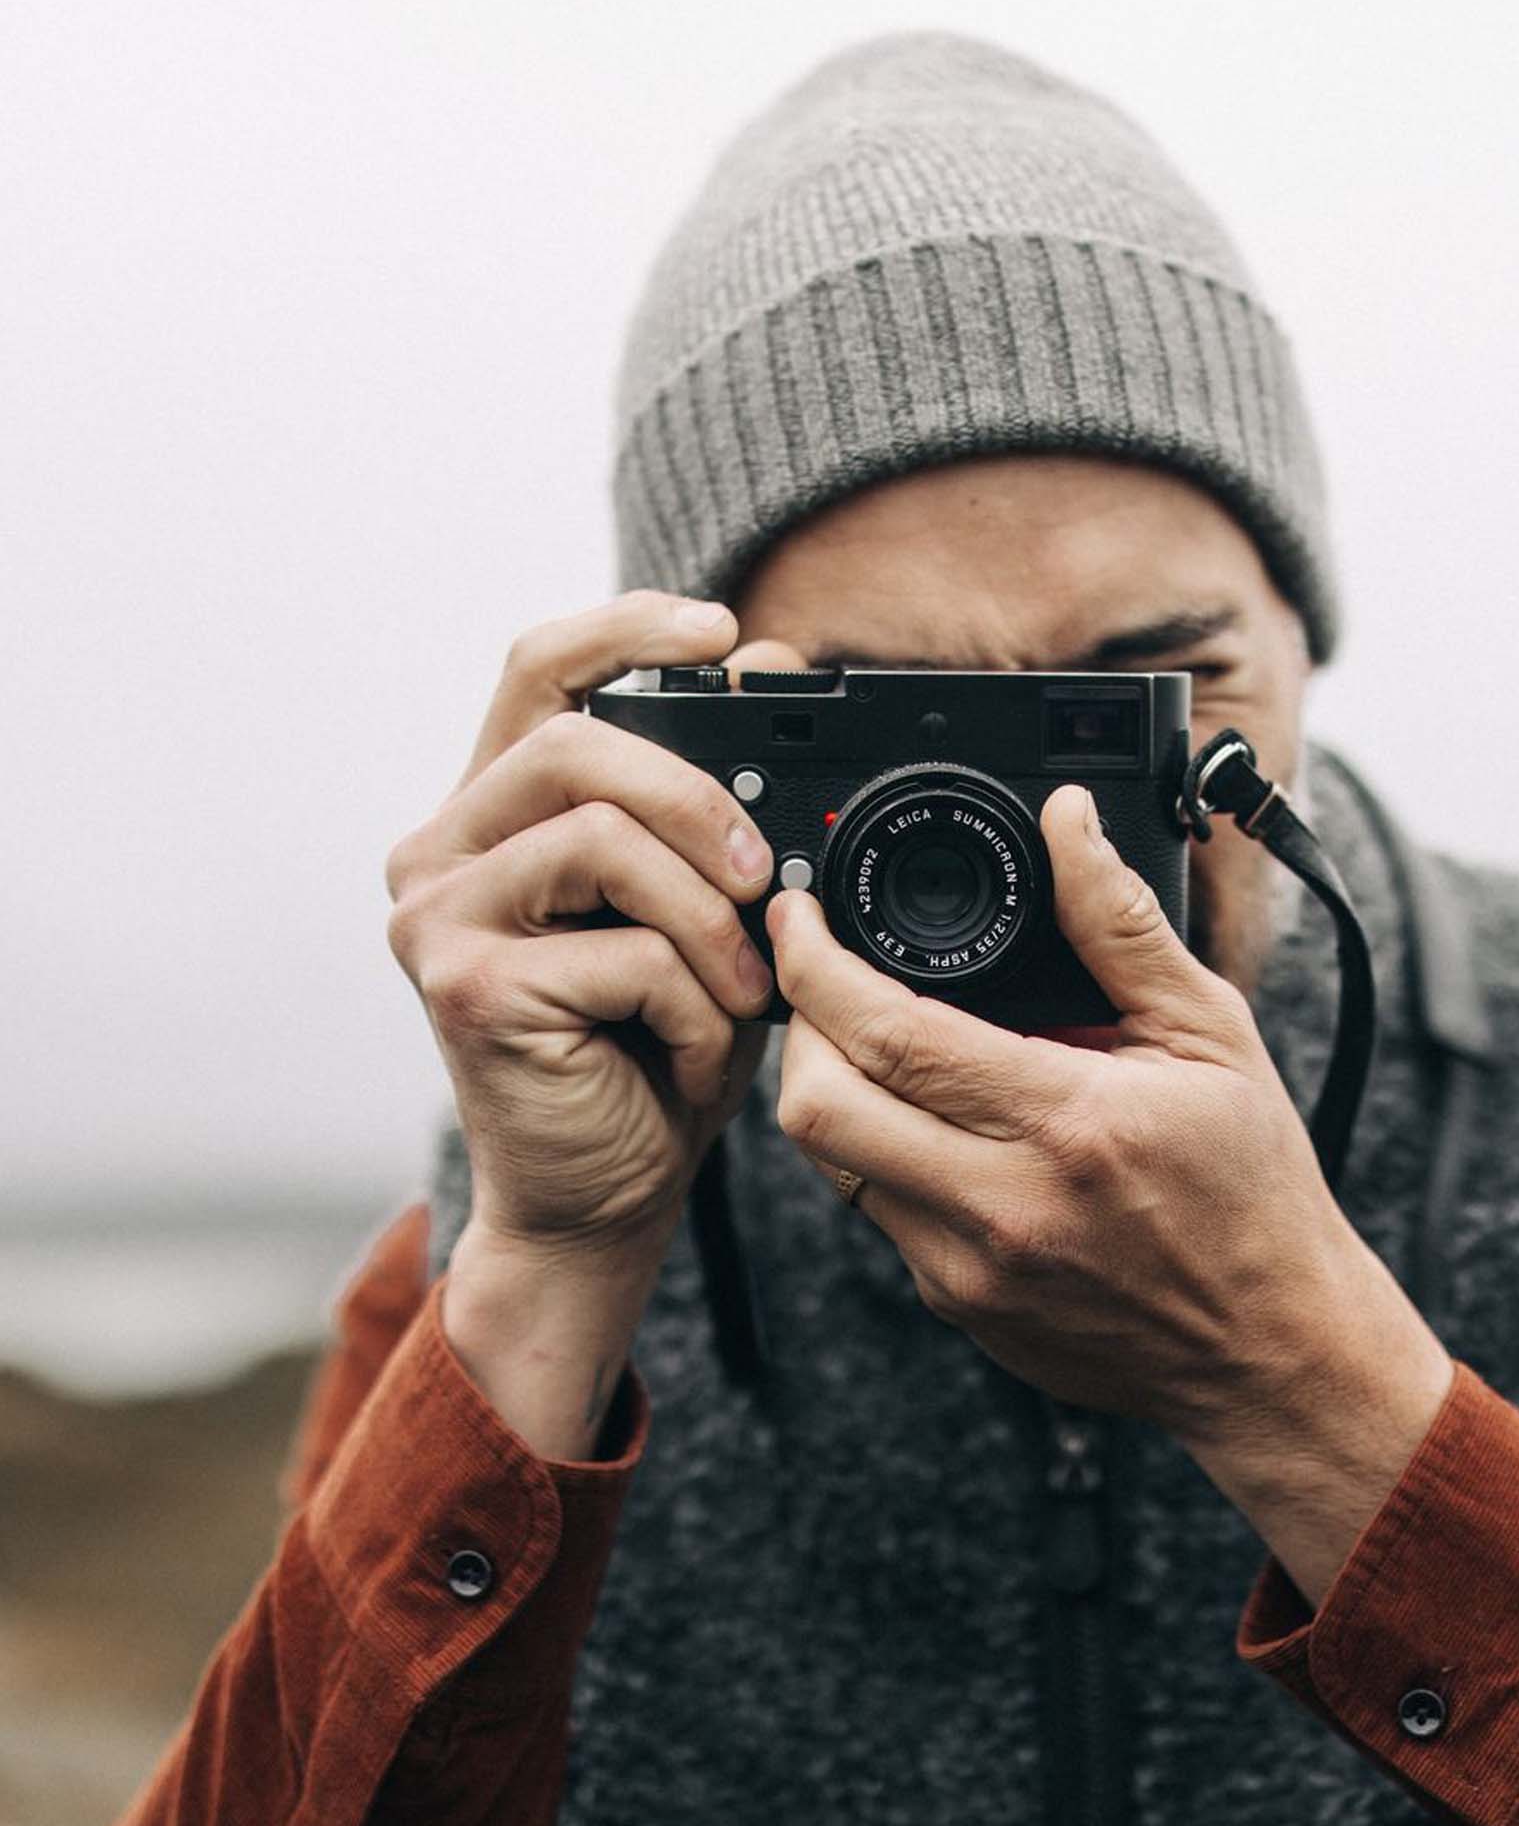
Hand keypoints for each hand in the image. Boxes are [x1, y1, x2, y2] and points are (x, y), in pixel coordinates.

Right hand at [384, 589, 800, 1454]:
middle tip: (766, 878)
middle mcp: (442, 852)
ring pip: (601, 838)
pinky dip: (695, 1002)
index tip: (725, 632)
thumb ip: (713, 803)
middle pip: (579, 742)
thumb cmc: (652, 1051)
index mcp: (495, 815)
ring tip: (742, 992)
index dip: (627, 626)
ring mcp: (437, 916)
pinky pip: (621, 950)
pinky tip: (695, 1052)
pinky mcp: (464, 986)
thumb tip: (774, 658)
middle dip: (701, 801)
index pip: (540, 671)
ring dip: (710, 920)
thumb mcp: (700, 909)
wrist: (602, 1199)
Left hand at [768, 784, 1452, 1533]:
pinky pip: (875, 1214)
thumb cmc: (1251, 1191)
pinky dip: (880, 1151)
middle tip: (821, 977)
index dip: (816, 965)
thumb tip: (1066, 822)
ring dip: (832, 1087)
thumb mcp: (1210, 1034)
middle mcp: (1002, 1208)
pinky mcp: (955, 1309)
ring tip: (879, 1041)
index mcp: (1068, 1125)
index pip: (890, 1037)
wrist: (1269, 1348)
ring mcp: (967, 1273)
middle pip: (816, 1110)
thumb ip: (1120, 924)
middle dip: (795, 1023)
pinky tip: (936, 1121)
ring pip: (831, 1164)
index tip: (801, 916)